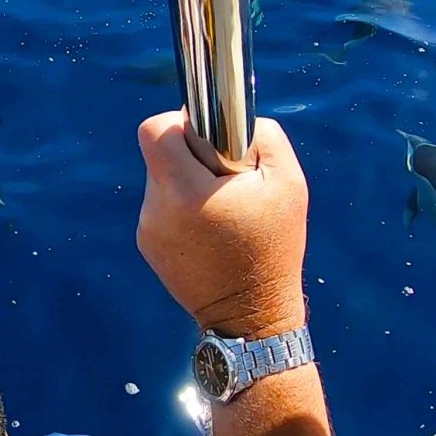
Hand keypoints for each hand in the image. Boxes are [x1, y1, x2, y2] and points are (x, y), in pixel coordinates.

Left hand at [137, 110, 307, 337]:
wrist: (251, 316)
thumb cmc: (274, 247)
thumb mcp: (288, 183)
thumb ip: (263, 136)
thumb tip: (233, 118)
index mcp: (184, 191)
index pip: (155, 130)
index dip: (180, 124)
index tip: (210, 140)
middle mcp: (156, 208)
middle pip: (160, 154)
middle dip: (191, 155)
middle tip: (225, 179)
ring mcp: (147, 230)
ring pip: (162, 180)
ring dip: (188, 183)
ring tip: (223, 211)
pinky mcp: (147, 246)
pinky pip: (162, 207)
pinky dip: (183, 208)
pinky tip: (211, 231)